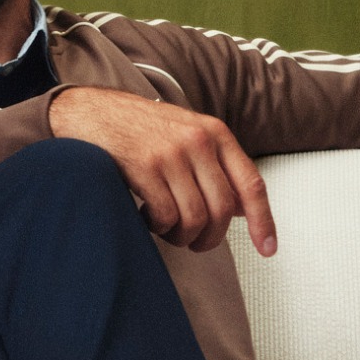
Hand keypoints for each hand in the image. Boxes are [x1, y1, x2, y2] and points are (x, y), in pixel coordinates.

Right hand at [48, 87, 276, 256]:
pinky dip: (157, 226)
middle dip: (208, 238)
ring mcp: (171, 153)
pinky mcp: (144, 167)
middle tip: (192, 242)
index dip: (262, 221)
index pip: (251, 184)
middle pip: (221, 211)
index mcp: (215, 133)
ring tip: (164, 227)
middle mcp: (198, 140)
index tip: (267, 249)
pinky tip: (145, 215)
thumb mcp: (185, 135)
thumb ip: (214, 166)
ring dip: (180, 235)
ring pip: (194, 218)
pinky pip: (165, 216)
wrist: (91, 111)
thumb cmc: (138, 129)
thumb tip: (240, 209)